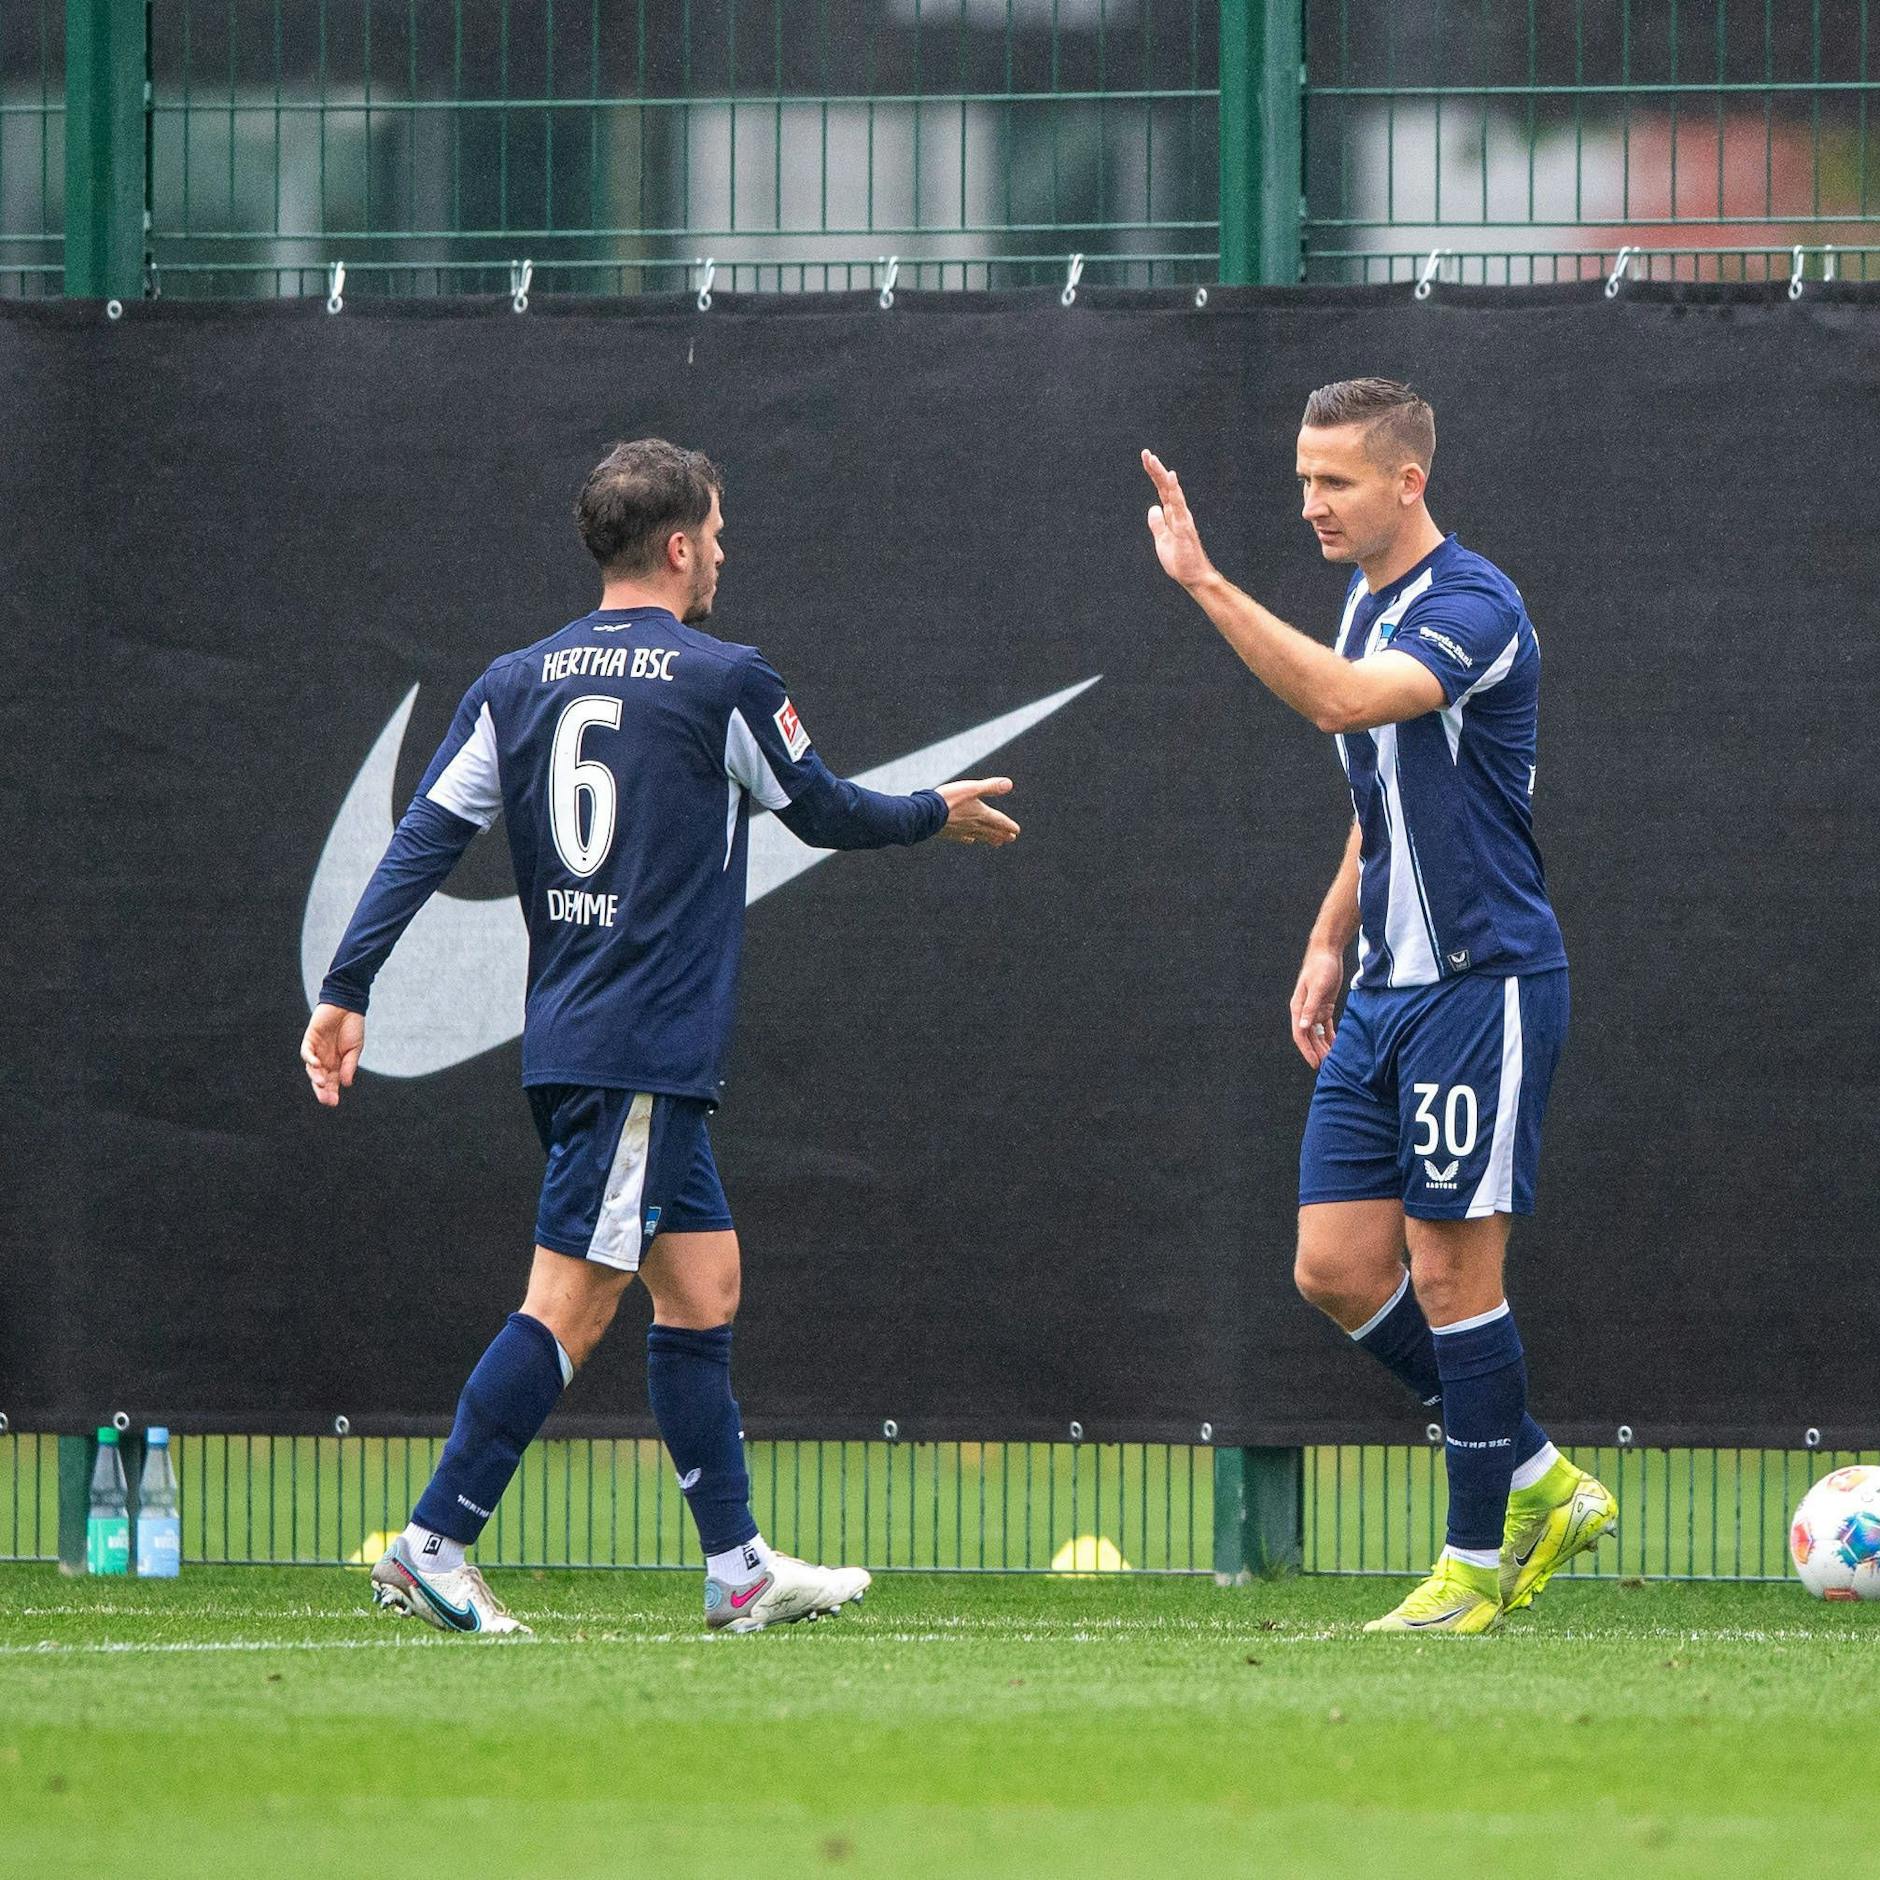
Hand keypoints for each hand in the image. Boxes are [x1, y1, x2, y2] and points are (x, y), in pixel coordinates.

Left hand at [301, 1002, 364, 1106]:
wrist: (347, 1005)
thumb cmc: (352, 1026)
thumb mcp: (355, 1049)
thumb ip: (349, 1066)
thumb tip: (346, 1085)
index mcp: (336, 1064)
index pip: (332, 1083)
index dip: (332, 1093)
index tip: (334, 1103)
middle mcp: (324, 1060)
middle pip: (320, 1079)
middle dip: (322, 1091)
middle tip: (327, 1100)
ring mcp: (316, 1050)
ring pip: (312, 1069)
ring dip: (316, 1077)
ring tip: (322, 1084)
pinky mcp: (310, 1039)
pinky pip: (306, 1053)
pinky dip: (310, 1059)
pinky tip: (317, 1065)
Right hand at [935, 777, 1019, 845]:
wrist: (928, 812)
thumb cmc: (950, 799)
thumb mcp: (972, 788)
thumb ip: (991, 786)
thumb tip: (1009, 784)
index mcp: (981, 813)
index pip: (998, 820)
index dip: (1008, 825)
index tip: (1016, 831)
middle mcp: (973, 824)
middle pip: (991, 830)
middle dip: (1002, 834)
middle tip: (1011, 839)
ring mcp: (962, 830)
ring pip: (980, 836)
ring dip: (989, 839)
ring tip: (997, 843)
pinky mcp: (950, 833)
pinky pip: (963, 837)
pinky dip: (970, 839)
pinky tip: (970, 840)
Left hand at [1141, 449, 1215, 588]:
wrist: (1194, 577)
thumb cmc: (1180, 560)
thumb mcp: (1162, 540)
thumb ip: (1157, 524)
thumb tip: (1153, 508)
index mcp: (1173, 515)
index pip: (1162, 491)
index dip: (1155, 475)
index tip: (1147, 458)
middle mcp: (1179, 513)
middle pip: (1166, 487)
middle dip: (1156, 470)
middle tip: (1146, 453)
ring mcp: (1182, 518)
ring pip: (1172, 492)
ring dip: (1162, 476)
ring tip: (1154, 460)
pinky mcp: (1184, 527)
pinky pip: (1179, 506)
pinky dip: (1174, 491)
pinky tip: (1170, 477)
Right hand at [1289, 946, 1343, 1068]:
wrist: (1327, 952)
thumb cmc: (1320, 967)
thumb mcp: (1318, 988)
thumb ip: (1310, 1008)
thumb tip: (1302, 1027)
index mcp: (1298, 1008)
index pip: (1300, 1034)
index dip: (1306, 1050)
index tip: (1314, 1063)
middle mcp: (1304, 1011)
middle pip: (1309, 1036)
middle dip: (1316, 1051)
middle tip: (1326, 1067)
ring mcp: (1314, 1009)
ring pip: (1318, 1033)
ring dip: (1323, 1046)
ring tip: (1332, 1060)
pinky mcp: (1325, 1005)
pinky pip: (1326, 1025)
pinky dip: (1330, 1036)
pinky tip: (1336, 1045)